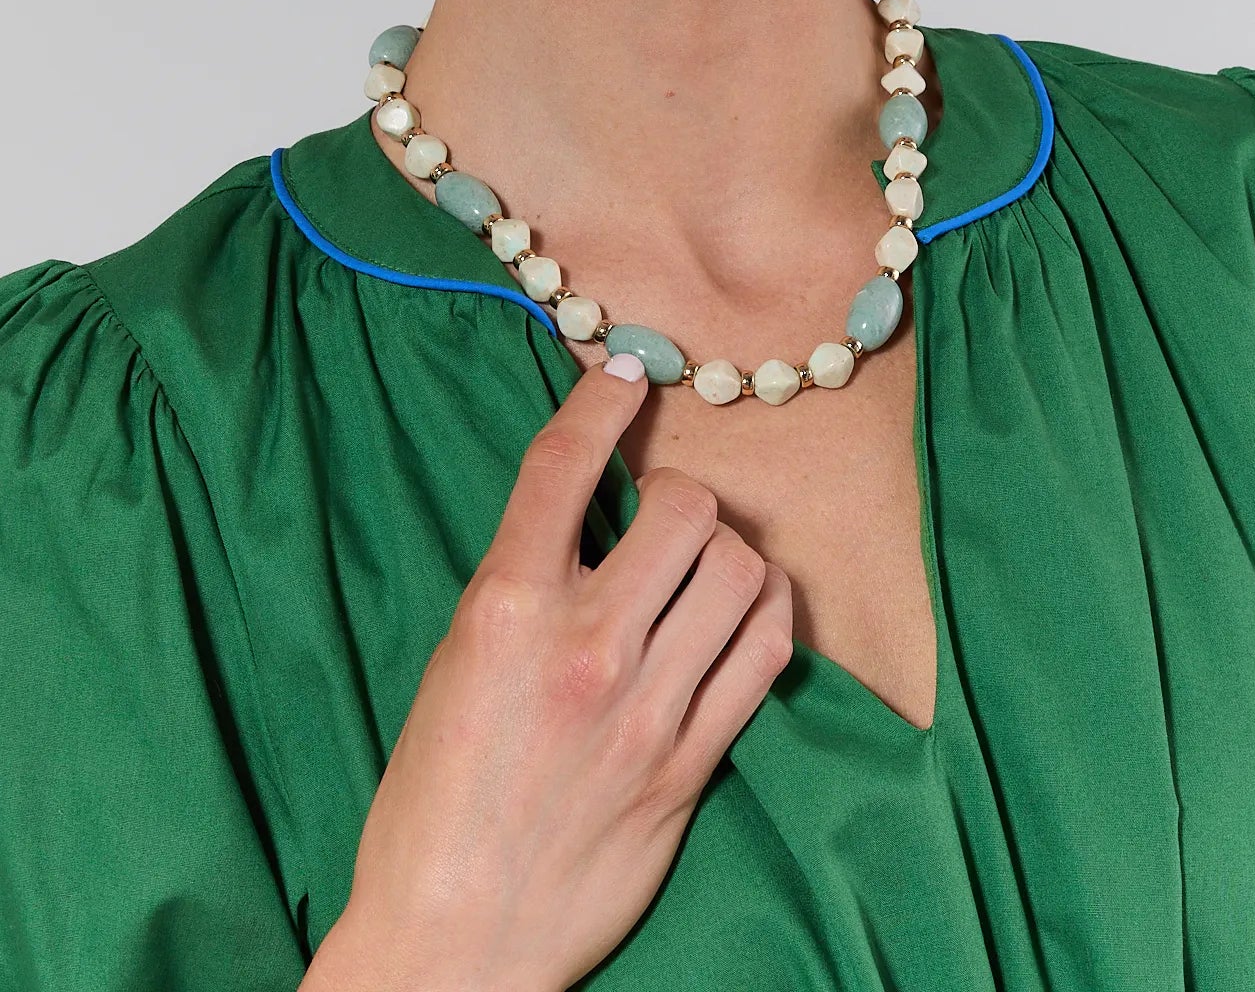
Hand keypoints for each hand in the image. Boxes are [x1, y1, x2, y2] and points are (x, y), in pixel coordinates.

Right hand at [302, 353, 792, 991]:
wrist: (455, 939)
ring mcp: (647, 707)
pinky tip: (742, 614)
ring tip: (705, 569)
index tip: (626, 373)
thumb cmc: (434, 802)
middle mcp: (584, 646)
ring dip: (729, 553)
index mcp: (504, 610)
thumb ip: (522, 589)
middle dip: (681, 497)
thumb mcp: (454, 666)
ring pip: (739, 572)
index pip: (564, 468)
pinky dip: (765, 614)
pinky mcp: (691, 763)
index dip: (601, 402)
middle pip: (684, 509)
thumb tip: (586, 522)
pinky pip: (766, 654)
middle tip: (663, 518)